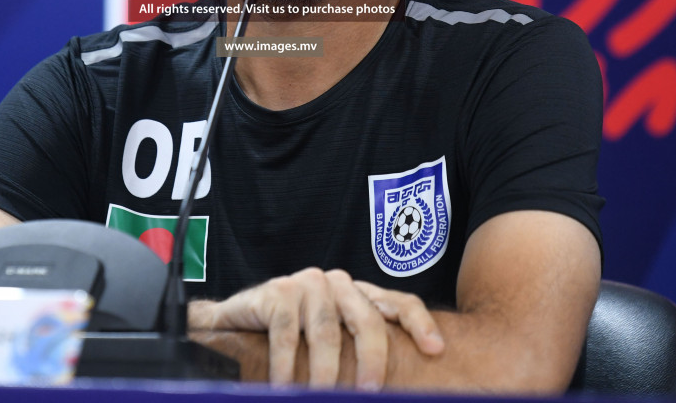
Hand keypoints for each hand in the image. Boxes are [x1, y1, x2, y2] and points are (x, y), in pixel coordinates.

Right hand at [190, 267, 444, 388]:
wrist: (239, 322)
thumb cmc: (294, 338)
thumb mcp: (332, 344)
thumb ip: (357, 354)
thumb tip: (386, 390)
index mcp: (359, 294)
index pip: (399, 302)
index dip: (420, 323)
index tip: (436, 350)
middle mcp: (338, 283)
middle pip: (367, 320)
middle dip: (373, 361)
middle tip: (371, 392)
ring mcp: (308, 285)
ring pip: (327, 332)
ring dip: (326, 374)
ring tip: (322, 397)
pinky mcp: (279, 291)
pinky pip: (287, 334)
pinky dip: (286, 368)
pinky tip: (285, 389)